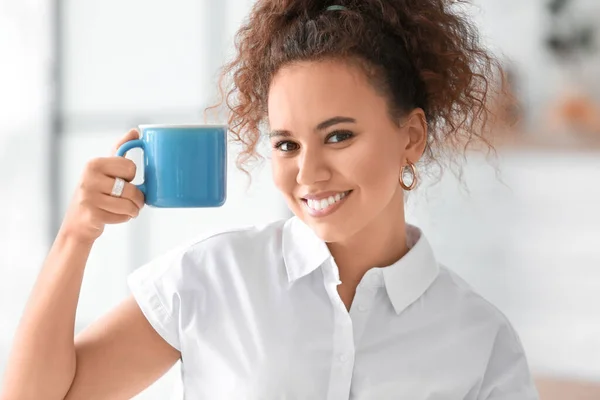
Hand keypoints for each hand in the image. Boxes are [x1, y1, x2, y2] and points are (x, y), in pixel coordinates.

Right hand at [59, 129, 144, 243]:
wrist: (77, 223)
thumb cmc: (95, 193)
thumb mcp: (104, 170)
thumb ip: (120, 150)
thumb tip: (136, 131)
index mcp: (94, 164)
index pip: (131, 167)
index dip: (130, 177)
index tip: (120, 180)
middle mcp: (89, 178)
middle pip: (132, 188)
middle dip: (137, 198)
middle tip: (130, 200)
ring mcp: (89, 197)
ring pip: (130, 205)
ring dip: (133, 210)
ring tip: (126, 209)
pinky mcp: (93, 214)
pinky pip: (123, 216)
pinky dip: (124, 218)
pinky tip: (114, 216)